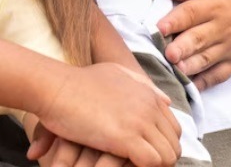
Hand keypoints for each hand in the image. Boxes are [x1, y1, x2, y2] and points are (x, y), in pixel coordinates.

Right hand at [32, 63, 179, 166]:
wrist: (56, 87)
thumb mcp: (116, 73)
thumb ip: (142, 84)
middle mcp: (149, 106)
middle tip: (139, 162)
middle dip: (160, 157)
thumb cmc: (78, 82)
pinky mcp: (126, 138)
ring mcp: (139, 122)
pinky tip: (124, 165)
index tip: (145, 151)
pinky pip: (153, 163)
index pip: (174, 128)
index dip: (162, 143)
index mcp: (148, 94)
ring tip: (132, 165)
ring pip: (168, 157)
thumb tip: (166, 100)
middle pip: (174, 144)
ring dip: (153, 165)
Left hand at [157, 0, 230, 90]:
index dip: (175, 21)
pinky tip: (191, 87)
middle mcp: (221, 28)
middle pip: (198, 39)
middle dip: (182, 48)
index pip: (191, 13)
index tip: (159, 27)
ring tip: (176, 71)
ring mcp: (230, 47)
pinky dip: (206, 82)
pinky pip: (220, 75)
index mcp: (214, 4)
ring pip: (207, 59)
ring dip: (190, 66)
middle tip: (167, 55)